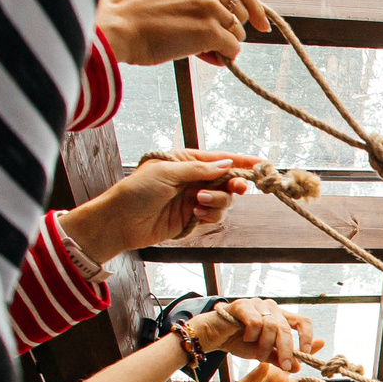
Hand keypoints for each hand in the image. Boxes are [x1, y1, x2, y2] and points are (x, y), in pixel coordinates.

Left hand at [60, 152, 260, 262]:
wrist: (120, 222)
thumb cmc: (136, 190)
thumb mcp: (167, 172)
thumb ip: (199, 169)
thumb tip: (226, 164)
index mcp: (186, 161)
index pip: (220, 159)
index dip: (242, 161)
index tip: (262, 163)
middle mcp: (193, 179)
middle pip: (227, 180)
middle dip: (233, 185)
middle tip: (237, 189)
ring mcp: (194, 199)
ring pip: (224, 200)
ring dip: (217, 202)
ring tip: (198, 203)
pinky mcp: (193, 219)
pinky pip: (215, 216)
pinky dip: (211, 215)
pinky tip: (196, 215)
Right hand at [97, 0, 263, 65]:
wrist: (116, 27)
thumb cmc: (136, 16)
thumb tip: (226, 30)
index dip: (253, 7)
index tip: (261, 24)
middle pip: (240, 13)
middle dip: (230, 30)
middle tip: (209, 43)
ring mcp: (208, 6)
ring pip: (237, 33)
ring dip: (223, 45)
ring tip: (197, 48)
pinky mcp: (208, 29)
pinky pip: (232, 49)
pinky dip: (223, 57)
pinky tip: (205, 57)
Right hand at [188, 297, 320, 372]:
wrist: (214, 336)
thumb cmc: (239, 342)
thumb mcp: (263, 353)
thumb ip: (280, 358)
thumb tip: (298, 367)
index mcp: (280, 316)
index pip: (302, 321)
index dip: (307, 337)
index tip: (306, 353)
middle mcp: (271, 307)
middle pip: (286, 328)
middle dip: (286, 350)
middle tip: (285, 367)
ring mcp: (258, 304)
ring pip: (271, 326)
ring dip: (266, 345)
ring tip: (258, 355)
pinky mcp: (243, 305)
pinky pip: (255, 322)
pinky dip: (252, 335)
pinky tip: (246, 338)